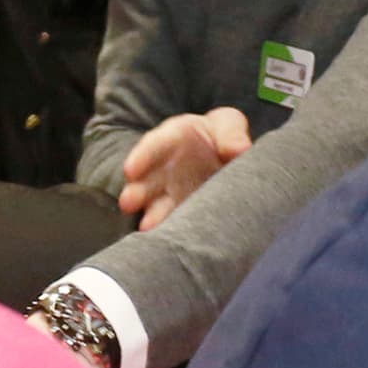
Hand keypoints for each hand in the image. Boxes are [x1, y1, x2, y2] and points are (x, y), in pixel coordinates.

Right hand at [120, 107, 251, 228]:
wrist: (227, 160)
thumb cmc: (223, 137)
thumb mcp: (227, 125)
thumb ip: (230, 133)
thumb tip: (239, 149)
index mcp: (172, 140)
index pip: (154, 146)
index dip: (142, 157)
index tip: (131, 170)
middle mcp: (164, 171)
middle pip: (146, 181)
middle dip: (137, 192)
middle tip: (128, 203)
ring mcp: (170, 196)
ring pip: (156, 207)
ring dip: (151, 217)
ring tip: (147, 229)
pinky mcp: (182, 215)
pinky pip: (175, 224)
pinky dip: (173, 233)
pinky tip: (173, 243)